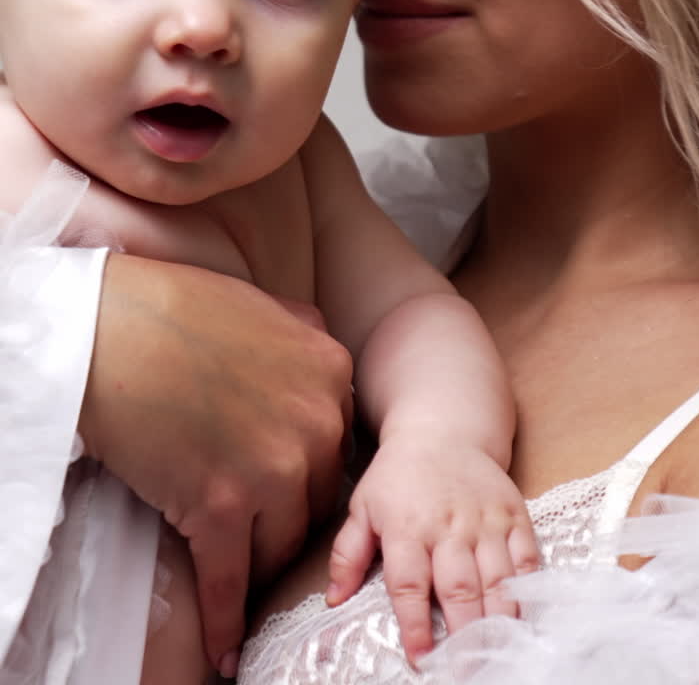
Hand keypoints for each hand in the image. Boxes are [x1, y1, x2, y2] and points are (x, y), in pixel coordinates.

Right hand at [80, 254, 352, 674]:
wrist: (112, 328)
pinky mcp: (221, 506)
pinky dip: (226, 617)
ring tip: (245, 585)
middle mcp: (317, 422)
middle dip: (288, 521)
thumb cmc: (175, 307)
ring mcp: (274, 467)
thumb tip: (311, 363)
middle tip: (264, 539)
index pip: (336, 445)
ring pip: (280, 544)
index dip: (308, 473)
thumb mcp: (264, 306)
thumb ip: (300, 339)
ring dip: (259, 569)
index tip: (293, 495)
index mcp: (329, 370)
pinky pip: (232, 579)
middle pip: (315, 499)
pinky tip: (223, 644)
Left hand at [326, 435, 538, 664]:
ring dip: (500, 622)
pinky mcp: (514, 514)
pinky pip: (527, 558)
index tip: (420, 660)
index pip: (409, 585)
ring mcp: (485, 520)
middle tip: (467, 671)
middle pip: (459, 588)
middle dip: (464, 636)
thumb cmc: (398, 475)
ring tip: (500, 654)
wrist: (443, 429)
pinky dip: (529, 589)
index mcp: (406, 527)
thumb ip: (348, 554)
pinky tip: (526, 617)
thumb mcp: (363, 506)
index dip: (415, 625)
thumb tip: (334, 599)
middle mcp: (447, 526)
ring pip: (498, 579)